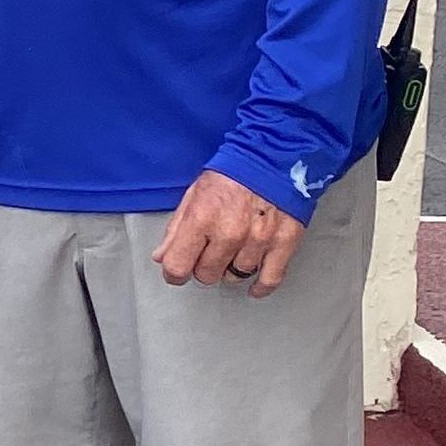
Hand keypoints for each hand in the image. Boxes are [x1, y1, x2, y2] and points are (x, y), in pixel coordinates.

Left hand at [153, 169, 305, 296]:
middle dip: (202, 268)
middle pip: (206, 275)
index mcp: (201, 219)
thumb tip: (162, 256)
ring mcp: (257, 241)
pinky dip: (260, 286)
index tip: (176, 273)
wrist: (272, 159)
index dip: (173, 273)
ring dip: (230, 270)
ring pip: (235, 277)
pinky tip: (253, 286)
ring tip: (231, 253)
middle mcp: (229, 233)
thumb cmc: (232, 174)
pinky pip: (270, 279)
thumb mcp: (193, 195)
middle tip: (206, 255)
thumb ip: (176, 229)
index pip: (178, 265)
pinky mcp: (283, 244)